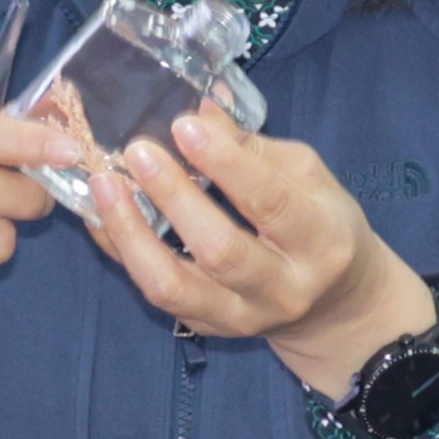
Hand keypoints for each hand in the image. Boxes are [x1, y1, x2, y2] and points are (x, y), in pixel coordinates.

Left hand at [66, 105, 438, 400]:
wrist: (335, 305)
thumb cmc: (322, 227)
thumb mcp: (308, 180)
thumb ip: (254, 148)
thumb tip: (201, 110)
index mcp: (322, 242)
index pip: (271, 202)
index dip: (225, 163)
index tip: (185, 125)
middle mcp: (283, 289)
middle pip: (220, 250)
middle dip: (174, 197)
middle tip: (138, 151)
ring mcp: (242, 316)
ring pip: (173, 286)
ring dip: (132, 233)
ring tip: (105, 186)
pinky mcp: (208, 329)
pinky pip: (155, 292)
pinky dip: (124, 251)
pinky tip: (103, 215)